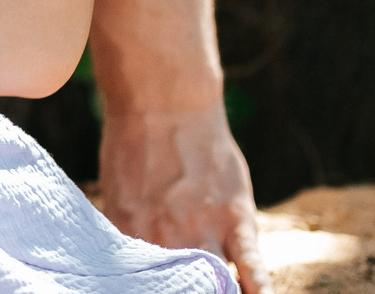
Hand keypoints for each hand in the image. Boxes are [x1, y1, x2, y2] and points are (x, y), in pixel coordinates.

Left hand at [96, 104, 266, 293]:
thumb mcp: (116, 188)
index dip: (144, 288)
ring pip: (215, 281)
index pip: (138, 280)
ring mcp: (202, 228)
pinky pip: (251, 262)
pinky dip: (258, 286)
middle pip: (179, 287)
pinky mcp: (235, 218)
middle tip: (184, 291)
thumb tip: (119, 256)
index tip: (145, 288)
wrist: (164, 101)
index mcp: (128, 231)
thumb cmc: (135, 142)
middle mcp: (164, 237)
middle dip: (183, 292)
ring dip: (217, 291)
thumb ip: (124, 228)